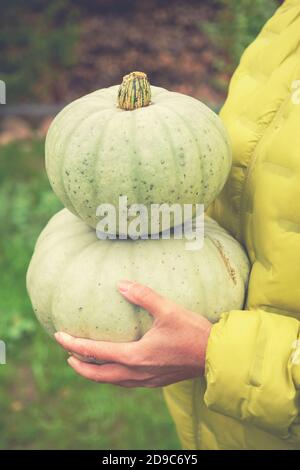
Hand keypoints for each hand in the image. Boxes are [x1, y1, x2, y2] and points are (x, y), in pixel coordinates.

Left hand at [55, 280, 211, 387]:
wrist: (216, 356)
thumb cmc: (193, 332)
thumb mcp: (168, 309)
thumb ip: (143, 295)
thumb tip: (121, 283)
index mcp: (136, 356)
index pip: (97, 352)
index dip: (75, 344)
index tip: (59, 336)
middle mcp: (137, 372)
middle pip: (99, 374)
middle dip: (80, 365)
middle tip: (67, 354)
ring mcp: (147, 380)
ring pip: (112, 381)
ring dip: (95, 373)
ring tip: (85, 363)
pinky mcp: (156, 381)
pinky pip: (126, 381)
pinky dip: (112, 375)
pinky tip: (117, 366)